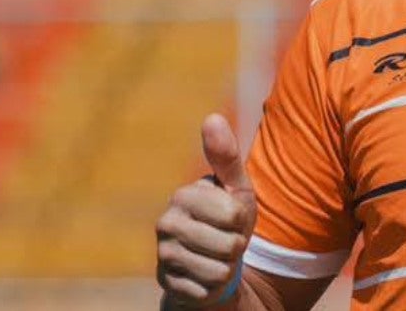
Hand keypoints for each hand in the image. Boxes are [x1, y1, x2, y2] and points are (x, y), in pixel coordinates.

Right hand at [156, 114, 256, 307]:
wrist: (210, 261)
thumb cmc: (228, 220)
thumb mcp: (236, 188)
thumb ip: (226, 157)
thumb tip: (211, 117)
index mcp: (184, 195)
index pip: (234, 214)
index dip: (242, 220)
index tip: (232, 218)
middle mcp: (166, 223)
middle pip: (229, 244)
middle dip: (237, 246)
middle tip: (225, 239)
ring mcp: (164, 255)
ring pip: (219, 269)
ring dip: (227, 266)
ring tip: (216, 256)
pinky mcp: (167, 284)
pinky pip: (207, 289)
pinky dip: (213, 285)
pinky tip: (204, 275)